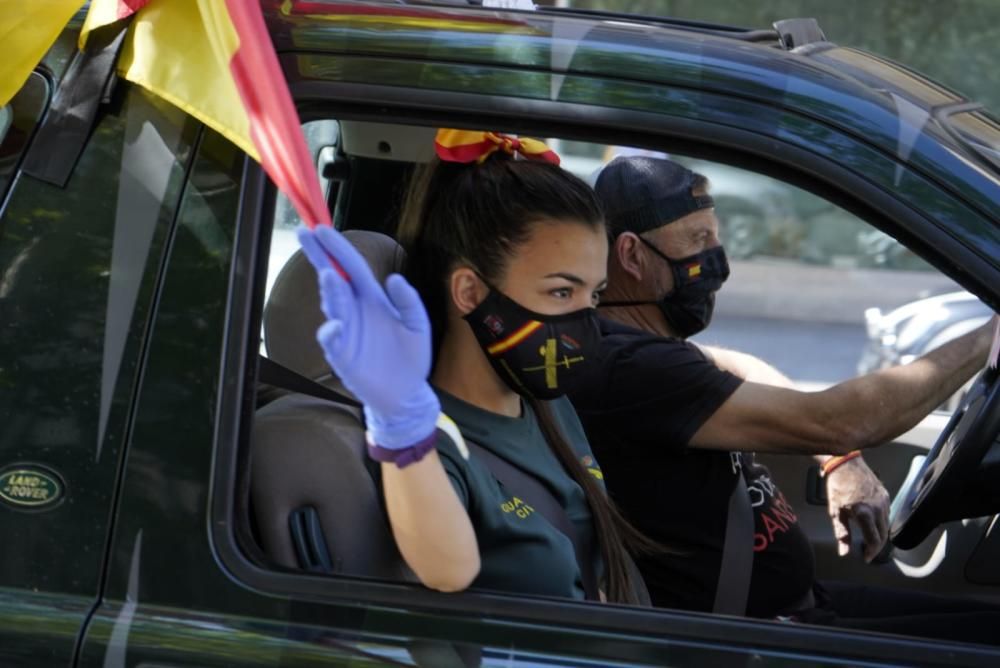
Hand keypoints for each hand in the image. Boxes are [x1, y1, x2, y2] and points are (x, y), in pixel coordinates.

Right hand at [297, 225, 439, 448]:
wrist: (407, 394)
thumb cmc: (411, 358)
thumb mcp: (418, 325)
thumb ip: (409, 301)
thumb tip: (395, 278)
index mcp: (373, 300)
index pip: (351, 267)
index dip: (337, 248)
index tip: (320, 229)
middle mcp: (355, 311)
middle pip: (333, 279)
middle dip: (320, 257)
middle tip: (306, 236)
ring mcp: (346, 332)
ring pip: (333, 305)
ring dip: (330, 291)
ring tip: (328, 275)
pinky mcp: (343, 356)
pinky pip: (332, 340)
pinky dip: (331, 332)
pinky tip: (336, 324)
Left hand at [826, 456, 890, 561]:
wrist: (845, 463)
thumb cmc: (837, 486)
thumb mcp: (835, 512)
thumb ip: (842, 533)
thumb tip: (844, 552)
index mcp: (865, 514)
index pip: (874, 540)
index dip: (871, 552)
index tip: (865, 557)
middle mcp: (878, 508)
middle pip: (883, 535)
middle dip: (876, 546)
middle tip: (868, 551)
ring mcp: (884, 501)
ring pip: (886, 525)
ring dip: (880, 534)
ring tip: (869, 538)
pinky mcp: (886, 495)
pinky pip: (887, 514)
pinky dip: (881, 522)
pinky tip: (872, 522)